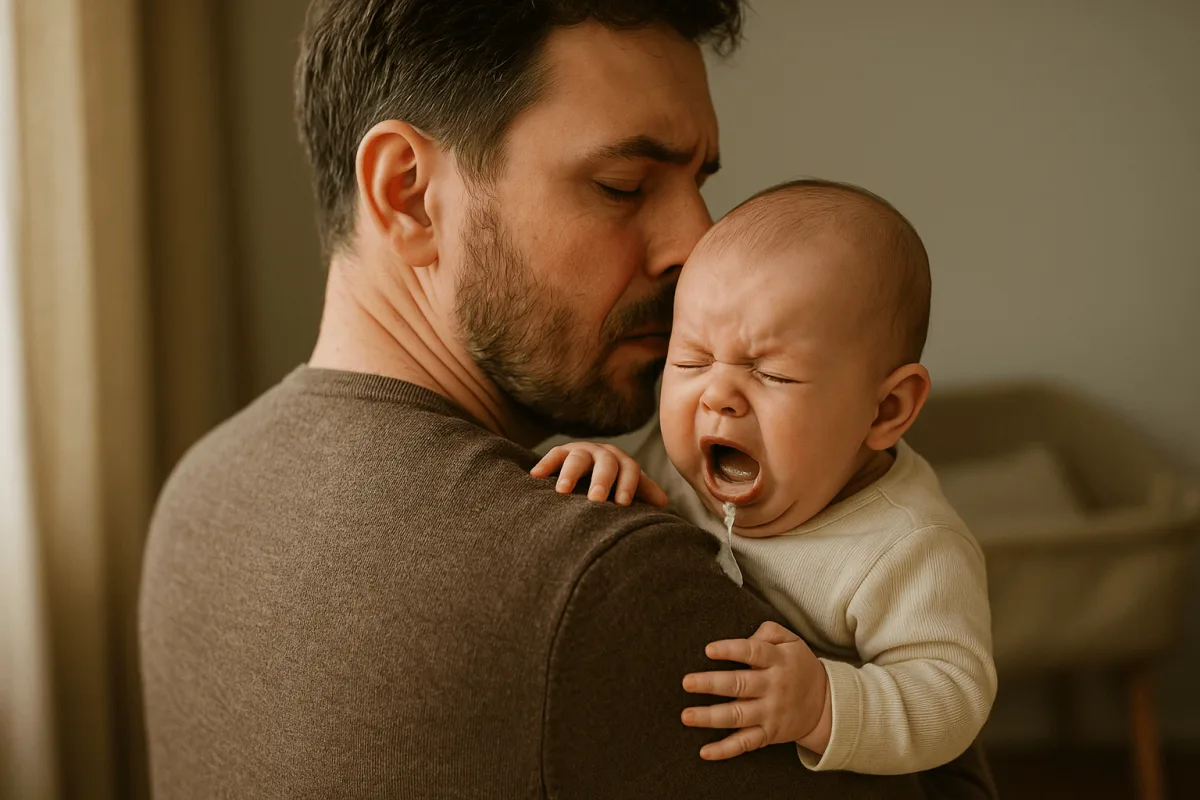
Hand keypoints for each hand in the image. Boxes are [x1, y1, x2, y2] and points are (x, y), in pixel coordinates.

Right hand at [532, 442, 668, 506]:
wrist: (589, 470)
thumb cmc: (614, 485)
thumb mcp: (629, 487)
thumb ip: (644, 492)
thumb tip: (663, 502)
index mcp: (623, 462)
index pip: (630, 470)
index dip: (627, 486)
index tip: (622, 504)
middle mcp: (603, 453)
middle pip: (605, 463)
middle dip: (601, 480)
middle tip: (596, 500)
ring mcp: (581, 451)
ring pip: (577, 458)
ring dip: (570, 474)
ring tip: (562, 492)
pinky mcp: (561, 452)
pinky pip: (553, 455)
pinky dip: (545, 464)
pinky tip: (535, 476)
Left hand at [681, 621, 831, 759]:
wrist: (827, 705)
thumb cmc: (799, 666)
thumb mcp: (792, 641)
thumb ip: (769, 632)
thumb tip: (746, 636)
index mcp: (777, 661)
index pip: (752, 652)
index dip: (730, 650)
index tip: (708, 650)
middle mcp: (772, 687)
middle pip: (739, 684)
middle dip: (711, 684)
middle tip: (687, 682)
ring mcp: (770, 713)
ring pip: (737, 716)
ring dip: (710, 717)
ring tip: (686, 715)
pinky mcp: (768, 734)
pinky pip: (745, 744)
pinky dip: (725, 750)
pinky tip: (704, 752)